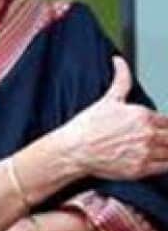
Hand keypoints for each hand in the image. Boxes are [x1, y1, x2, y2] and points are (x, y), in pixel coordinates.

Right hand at [59, 57, 167, 180]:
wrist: (73, 150)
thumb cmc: (87, 126)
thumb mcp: (107, 100)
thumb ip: (121, 79)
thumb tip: (118, 60)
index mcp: (142, 115)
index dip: (166, 126)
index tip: (162, 128)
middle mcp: (147, 133)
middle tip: (162, 138)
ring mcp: (145, 152)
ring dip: (167, 150)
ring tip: (161, 149)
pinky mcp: (140, 169)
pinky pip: (165, 167)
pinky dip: (165, 164)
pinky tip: (160, 161)